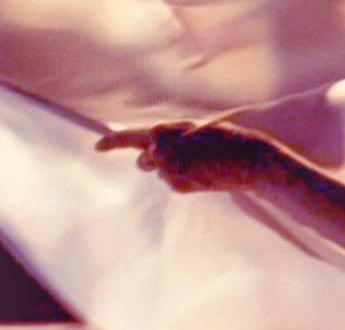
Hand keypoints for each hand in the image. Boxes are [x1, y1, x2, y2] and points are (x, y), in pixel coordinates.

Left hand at [96, 122, 281, 193]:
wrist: (247, 160)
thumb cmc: (225, 139)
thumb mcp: (193, 128)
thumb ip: (169, 136)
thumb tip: (148, 154)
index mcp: (162, 132)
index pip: (130, 138)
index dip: (112, 142)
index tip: (97, 147)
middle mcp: (159, 152)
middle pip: (144, 161)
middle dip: (155, 160)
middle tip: (182, 156)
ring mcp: (168, 172)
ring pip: (162, 173)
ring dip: (175, 168)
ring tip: (202, 162)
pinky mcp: (179, 186)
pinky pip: (175, 183)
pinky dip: (186, 180)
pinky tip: (204, 174)